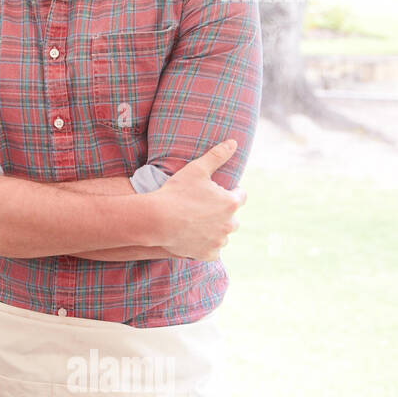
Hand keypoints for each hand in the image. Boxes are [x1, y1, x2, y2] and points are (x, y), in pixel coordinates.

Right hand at [151, 140, 245, 260]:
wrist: (157, 220)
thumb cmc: (176, 192)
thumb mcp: (196, 169)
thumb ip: (217, 155)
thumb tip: (233, 142)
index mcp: (231, 202)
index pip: (240, 196)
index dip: (229, 191)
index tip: (216, 192)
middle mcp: (230, 223)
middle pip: (232, 217)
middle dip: (221, 213)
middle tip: (202, 208)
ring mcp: (219, 241)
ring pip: (222, 234)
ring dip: (214, 230)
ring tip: (195, 223)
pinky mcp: (209, 254)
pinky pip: (213, 251)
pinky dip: (206, 246)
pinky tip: (194, 238)